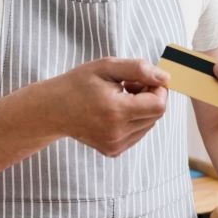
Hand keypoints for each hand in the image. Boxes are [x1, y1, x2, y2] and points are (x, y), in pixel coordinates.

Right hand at [40, 57, 169, 156]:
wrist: (52, 109)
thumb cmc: (79, 84)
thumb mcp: (107, 67)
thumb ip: (139, 69)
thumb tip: (165, 78)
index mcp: (116, 111)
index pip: (159, 105)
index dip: (158, 89)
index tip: (143, 79)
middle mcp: (117, 133)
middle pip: (156, 115)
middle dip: (150, 97)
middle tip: (129, 85)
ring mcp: (114, 145)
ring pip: (149, 125)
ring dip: (143, 109)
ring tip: (121, 97)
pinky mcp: (112, 150)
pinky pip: (138, 134)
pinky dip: (134, 120)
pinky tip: (116, 110)